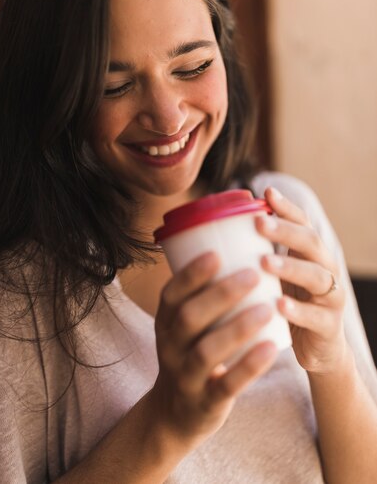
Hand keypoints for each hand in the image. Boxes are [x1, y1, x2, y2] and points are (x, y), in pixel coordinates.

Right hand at [152, 252, 277, 444]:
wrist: (176, 414)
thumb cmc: (190, 353)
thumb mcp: (183, 326)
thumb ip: (201, 295)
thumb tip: (233, 245)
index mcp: (165, 323)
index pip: (171, 294)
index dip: (191, 274)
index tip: (217, 252)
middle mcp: (169, 347)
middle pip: (189, 317)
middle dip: (220, 294)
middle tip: (252, 274)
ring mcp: (185, 376)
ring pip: (207, 351)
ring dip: (237, 328)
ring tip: (267, 309)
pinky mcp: (205, 402)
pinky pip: (227, 385)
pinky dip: (250, 366)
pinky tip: (272, 347)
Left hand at [256, 187, 346, 374]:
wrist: (316, 350)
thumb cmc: (287, 304)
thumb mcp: (274, 277)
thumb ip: (256, 255)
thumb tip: (213, 232)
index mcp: (309, 254)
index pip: (302, 223)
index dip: (287, 208)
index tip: (267, 193)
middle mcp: (325, 269)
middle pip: (311, 243)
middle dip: (285, 231)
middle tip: (259, 224)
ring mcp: (330, 297)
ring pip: (317, 276)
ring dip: (290, 267)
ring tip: (265, 262)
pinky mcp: (329, 326)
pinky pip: (316, 316)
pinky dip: (298, 310)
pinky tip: (279, 305)